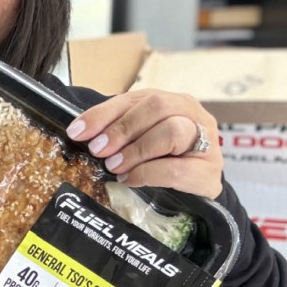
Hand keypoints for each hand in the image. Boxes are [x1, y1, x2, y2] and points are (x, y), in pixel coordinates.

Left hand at [66, 89, 222, 198]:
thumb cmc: (165, 159)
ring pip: (171, 132)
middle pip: (156, 107)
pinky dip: (148, 173)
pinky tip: (131, 179)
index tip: (78, 131)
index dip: (102, 114)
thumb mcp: (140, 138)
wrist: (197, 188)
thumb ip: (119, 131)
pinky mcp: (208, 171)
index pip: (133, 98)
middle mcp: (191, 112)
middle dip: (121, 129)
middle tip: (98, 150)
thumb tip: (83, 134)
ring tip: (114, 166)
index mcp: (170, 100)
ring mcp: (206, 140)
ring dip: (136, 150)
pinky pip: (176, 168)